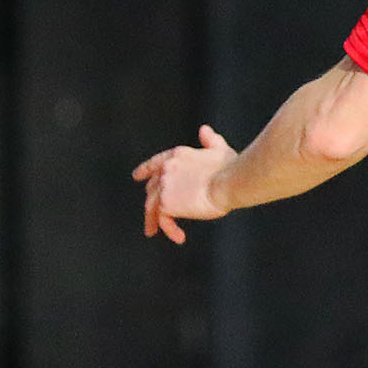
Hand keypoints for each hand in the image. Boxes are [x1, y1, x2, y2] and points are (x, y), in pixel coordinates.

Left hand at [133, 125, 237, 243]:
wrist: (230, 181)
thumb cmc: (230, 167)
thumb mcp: (220, 149)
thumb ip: (210, 140)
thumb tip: (205, 130)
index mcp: (176, 156)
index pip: (154, 163)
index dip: (144, 170)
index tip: (137, 177)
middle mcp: (166, 169)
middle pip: (151, 188)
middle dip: (151, 202)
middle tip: (151, 215)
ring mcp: (164, 186)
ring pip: (152, 207)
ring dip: (153, 221)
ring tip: (154, 232)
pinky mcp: (167, 204)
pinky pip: (163, 220)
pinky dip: (169, 230)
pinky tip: (179, 237)